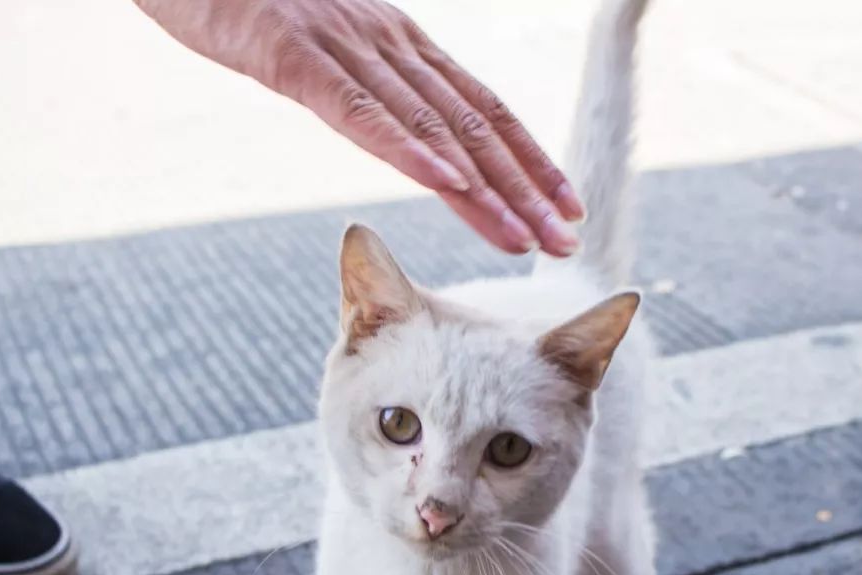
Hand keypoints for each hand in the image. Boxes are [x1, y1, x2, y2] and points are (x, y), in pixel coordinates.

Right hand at [135, 0, 583, 255]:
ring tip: (523, 237)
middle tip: (565, 243)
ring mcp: (344, 46)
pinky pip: (357, 108)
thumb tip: (408, 132)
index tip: (568, 207)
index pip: (483, 109)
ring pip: (429, 125)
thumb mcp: (327, 45)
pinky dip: (404, 147)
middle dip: (525, 190)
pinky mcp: (293, 53)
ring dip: (482, 186)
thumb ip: (371, 86)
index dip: (531, 159)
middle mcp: (388, 45)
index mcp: (400, 46)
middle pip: (473, 126)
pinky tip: (445, 182)